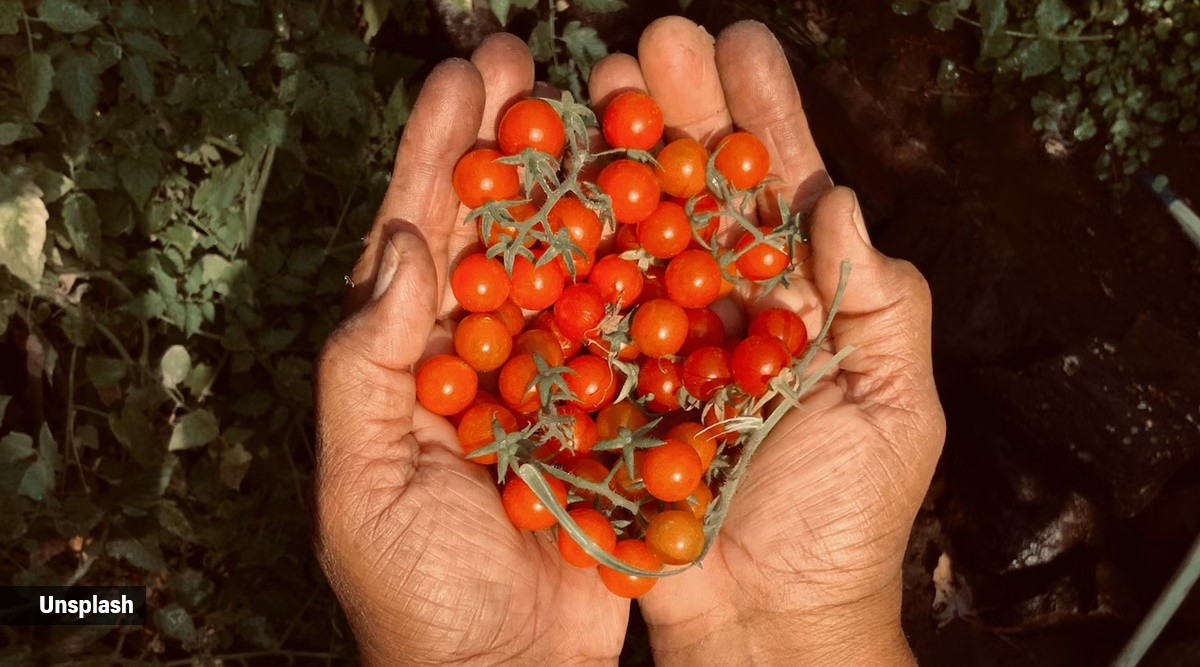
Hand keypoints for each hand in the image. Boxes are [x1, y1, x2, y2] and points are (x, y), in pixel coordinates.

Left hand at [312, 36, 628, 665]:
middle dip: (509, 141)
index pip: (422, 237)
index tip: (462, 74)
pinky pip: (636, 332)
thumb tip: (403, 248)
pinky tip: (673, 210)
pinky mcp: (618, 414)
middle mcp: (486, 354)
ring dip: (587, 185)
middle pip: (500, 229)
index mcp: (411, 361)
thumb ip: (365, 368)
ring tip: (607, 106)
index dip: (439, 153)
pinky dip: (652, 272)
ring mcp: (556, 378)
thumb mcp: (360, 486)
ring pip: (573, 264)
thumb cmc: (417, 595)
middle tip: (528, 56)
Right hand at [587, 18, 944, 666]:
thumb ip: (881, 302)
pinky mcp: (608, 387)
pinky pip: (584, 315)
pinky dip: (566, 255)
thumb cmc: (845, 524)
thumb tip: (839, 199)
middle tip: (650, 40)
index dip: (761, 114)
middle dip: (677, 113)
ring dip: (616, 160)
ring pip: (636, 235)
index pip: (781, 191)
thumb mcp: (897, 409)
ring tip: (593, 85)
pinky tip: (547, 190)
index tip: (738, 43)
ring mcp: (662, 345)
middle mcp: (728, 312)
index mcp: (802, 305)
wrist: (769, 624)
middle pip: (699, 195)